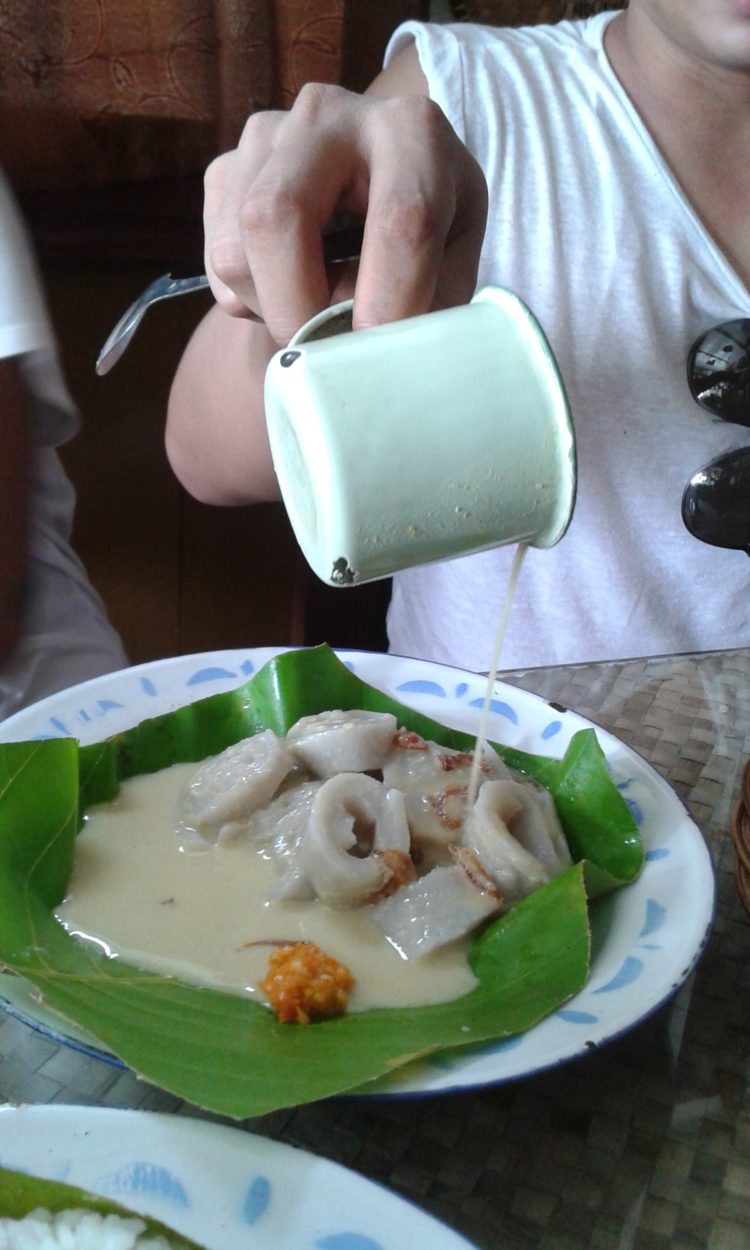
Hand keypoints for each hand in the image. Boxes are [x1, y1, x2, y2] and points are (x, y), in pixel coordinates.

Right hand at [203, 53, 487, 344]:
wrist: (368, 188)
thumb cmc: (424, 230)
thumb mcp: (453, 258)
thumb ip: (429, 301)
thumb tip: (375, 353)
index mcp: (411, 130)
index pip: (400, 220)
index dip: (389, 303)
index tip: (378, 353)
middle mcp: (328, 114)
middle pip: (277, 217)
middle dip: (295, 309)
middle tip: (321, 351)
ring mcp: (265, 136)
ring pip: (236, 254)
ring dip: (272, 309)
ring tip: (318, 303)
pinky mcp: (224, 168)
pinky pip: (217, 265)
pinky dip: (250, 301)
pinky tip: (289, 283)